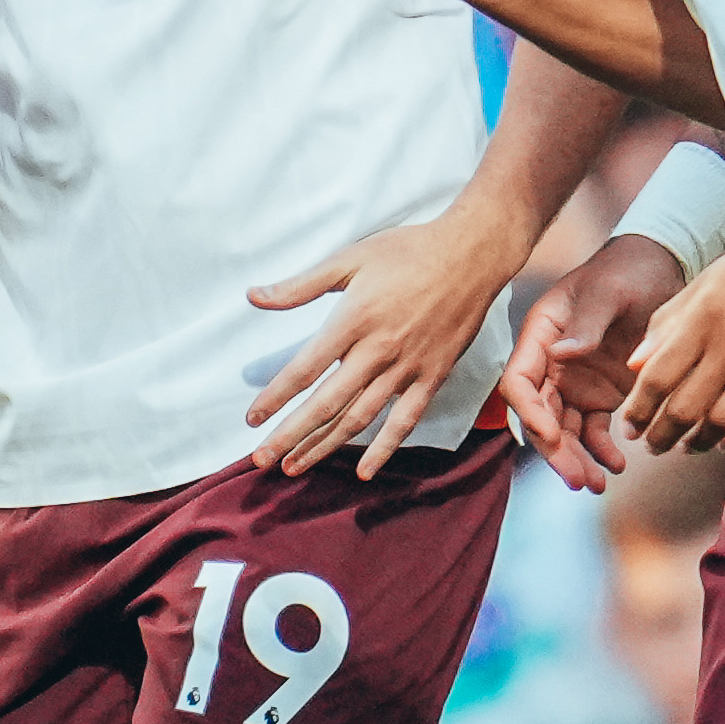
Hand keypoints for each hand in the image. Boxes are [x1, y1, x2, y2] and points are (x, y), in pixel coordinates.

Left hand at [243, 198, 517, 476]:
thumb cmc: (409, 251)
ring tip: (296, 466)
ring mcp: (407, 368)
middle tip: (263, 460)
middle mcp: (378, 350)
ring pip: (360, 417)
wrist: (471, 255)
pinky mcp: (432, 376)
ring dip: (325, 445)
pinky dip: (385, 448)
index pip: (305, 368)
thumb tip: (254, 296)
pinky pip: (405, 420)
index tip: (252, 419)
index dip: (275, 397)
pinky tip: (364, 471)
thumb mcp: (350, 258)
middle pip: (326, 404)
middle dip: (290, 435)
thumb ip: (301, 285)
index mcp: (353, 320)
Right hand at [499, 229, 684, 488]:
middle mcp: (552, 364)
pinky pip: (594, 430)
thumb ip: (587, 323)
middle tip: (578, 480)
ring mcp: (575, 382)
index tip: (552, 435)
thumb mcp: (608, 291)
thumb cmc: (627, 271)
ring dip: (577, 459)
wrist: (658, 269)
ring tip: (597, 485)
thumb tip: (561, 354)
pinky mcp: (601, 394)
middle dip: (556, 451)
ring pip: (565, 431)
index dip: (530, 413)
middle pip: (541, 416)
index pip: (520, 382)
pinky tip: (618, 464)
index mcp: (541, 335)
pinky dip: (603, 450)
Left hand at [624, 218, 724, 450]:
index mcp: (704, 315)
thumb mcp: (708, 281)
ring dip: (699, 443)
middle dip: (661, 437)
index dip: (638, 411)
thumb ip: (668, 321)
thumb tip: (634, 366)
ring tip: (690, 446)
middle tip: (654, 447)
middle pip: (685, 408)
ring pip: (723, 421)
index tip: (629, 428)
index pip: (657, 377)